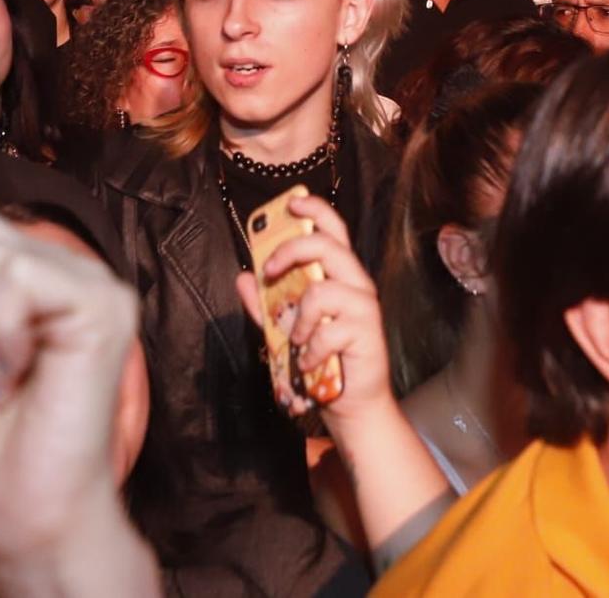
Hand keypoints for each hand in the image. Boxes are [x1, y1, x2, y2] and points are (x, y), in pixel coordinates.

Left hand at [232, 194, 395, 427]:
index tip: (291, 204)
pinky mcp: (366, 333)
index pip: (333, 228)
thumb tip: (242, 277)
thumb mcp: (284, 327)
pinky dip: (309, 349)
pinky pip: (327, 331)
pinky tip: (308, 362)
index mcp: (339, 274)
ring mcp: (364, 307)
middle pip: (326, 245)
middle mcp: (355, 283)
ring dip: (299, 318)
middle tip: (269, 271)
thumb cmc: (322, 358)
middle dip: (290, 252)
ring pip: (322, 291)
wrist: (351, 404)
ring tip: (295, 339)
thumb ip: (265, 303)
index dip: (314, 210)